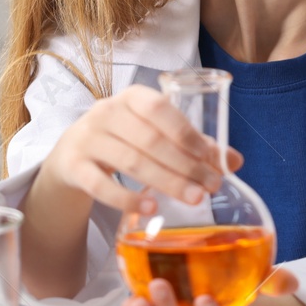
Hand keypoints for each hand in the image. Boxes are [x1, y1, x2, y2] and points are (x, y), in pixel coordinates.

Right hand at [37, 84, 242, 211]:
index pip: (160, 108)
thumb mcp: (154, 134)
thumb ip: (192, 145)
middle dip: (185, 165)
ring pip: (131, 162)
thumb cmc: (124, 140)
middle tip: (210, 186)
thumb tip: (234, 161)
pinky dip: (127, 198)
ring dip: (166, 182)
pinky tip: (151, 209)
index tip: (210, 158)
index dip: (186, 132)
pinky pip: (101, 185)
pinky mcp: (73, 166)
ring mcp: (87, 138)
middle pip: (150, 140)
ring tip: (194, 198)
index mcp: (131, 97)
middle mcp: (106, 112)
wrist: (71, 157)